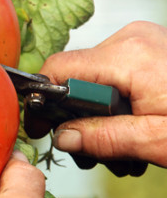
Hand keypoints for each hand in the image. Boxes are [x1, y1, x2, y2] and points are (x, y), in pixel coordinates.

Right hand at [40, 21, 166, 169]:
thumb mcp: (158, 142)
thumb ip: (104, 138)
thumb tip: (62, 137)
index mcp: (128, 56)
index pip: (58, 69)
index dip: (43, 103)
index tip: (42, 132)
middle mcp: (132, 39)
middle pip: (76, 79)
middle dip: (79, 121)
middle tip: (98, 157)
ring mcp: (144, 42)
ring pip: (95, 82)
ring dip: (101, 121)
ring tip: (127, 152)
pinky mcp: (152, 51)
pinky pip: (117, 77)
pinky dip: (119, 108)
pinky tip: (138, 133)